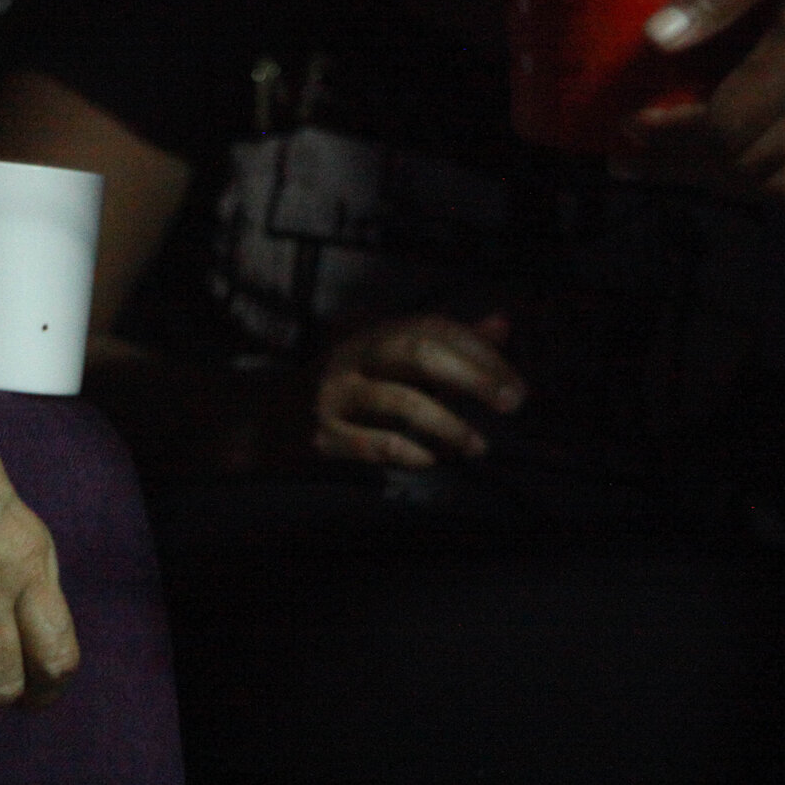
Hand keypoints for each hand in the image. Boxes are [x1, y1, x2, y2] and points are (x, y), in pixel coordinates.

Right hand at [315, 312, 527, 468]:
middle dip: (472, 376)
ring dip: (448, 425)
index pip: (436, 329)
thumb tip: (503, 323)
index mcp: (374, 333)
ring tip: (479, 446)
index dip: (481, 354)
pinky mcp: (323, 435)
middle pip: (418, 352)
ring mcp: (335, 395)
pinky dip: (409, 453)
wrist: (268, 418)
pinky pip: (373, 444)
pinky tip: (433, 460)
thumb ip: (448, 344)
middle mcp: (354, 356)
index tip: (516, 386)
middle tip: (511, 403)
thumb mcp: (392, 357)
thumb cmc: (348, 387)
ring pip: (400, 401)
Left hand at [617, 0, 784, 201]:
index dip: (670, 136)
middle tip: (630, 150)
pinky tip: (728, 152)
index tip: (628, 122)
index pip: (729, 125)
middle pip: (748, 165)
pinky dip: (764, 176)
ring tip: (673, 159)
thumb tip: (656, 39)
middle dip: (681, 166)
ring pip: (784, 184)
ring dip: (722, 182)